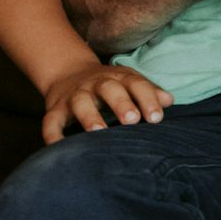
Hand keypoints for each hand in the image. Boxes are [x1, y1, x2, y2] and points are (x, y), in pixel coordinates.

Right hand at [41, 64, 173, 145]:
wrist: (69, 73)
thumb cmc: (111, 85)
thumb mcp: (130, 83)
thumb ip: (149, 92)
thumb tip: (170, 100)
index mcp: (120, 78)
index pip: (136, 84)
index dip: (147, 99)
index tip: (156, 118)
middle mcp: (97, 84)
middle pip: (110, 89)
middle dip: (121, 103)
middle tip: (132, 120)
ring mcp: (75, 95)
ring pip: (80, 102)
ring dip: (89, 116)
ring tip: (98, 131)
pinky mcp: (55, 108)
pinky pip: (50, 120)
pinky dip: (51, 133)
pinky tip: (58, 147)